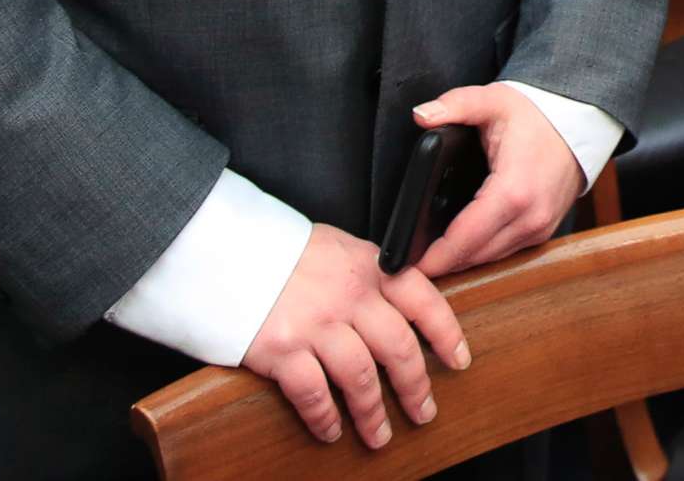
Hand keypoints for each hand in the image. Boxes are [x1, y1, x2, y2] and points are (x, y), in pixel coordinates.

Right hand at [241, 223, 466, 448]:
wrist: (224, 252)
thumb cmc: (283, 254)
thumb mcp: (339, 248)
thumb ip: (372, 273)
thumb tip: (408, 302)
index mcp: (368, 267)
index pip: (423, 299)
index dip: (446, 333)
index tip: (458, 360)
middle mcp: (348, 295)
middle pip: (397, 347)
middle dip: (416, 387)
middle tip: (423, 412)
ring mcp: (314, 323)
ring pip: (361, 376)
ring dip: (373, 413)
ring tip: (379, 435)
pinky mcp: (281, 349)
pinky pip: (313, 393)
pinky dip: (325, 418)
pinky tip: (330, 431)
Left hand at [410, 84, 585, 279]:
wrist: (579, 123)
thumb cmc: (536, 114)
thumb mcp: (492, 100)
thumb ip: (454, 105)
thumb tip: (421, 114)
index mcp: (513, 191)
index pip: (464, 239)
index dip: (432, 256)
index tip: (405, 264)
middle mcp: (530, 217)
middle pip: (474, 256)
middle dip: (440, 263)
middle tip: (406, 263)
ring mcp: (540, 228)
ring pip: (489, 259)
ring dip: (460, 261)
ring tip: (427, 258)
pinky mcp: (543, 232)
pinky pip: (505, 252)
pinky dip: (481, 252)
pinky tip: (460, 246)